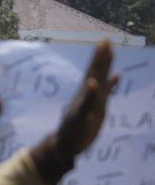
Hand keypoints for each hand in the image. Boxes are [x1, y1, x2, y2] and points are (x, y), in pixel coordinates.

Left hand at [55, 41, 117, 157]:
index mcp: (85, 93)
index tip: (103, 42)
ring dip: (106, 66)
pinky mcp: (98, 108)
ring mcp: (94, 100)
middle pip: (96, 71)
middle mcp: (89, 94)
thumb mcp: (80, 116)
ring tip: (111, 51)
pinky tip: (117, 76)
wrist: (67, 144)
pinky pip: (107, 92)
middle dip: (102, 56)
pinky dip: (112, 84)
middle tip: (106, 39)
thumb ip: (87, 99)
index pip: (93, 71)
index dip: (98, 57)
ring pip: (102, 78)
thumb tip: (92, 82)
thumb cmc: (72, 132)